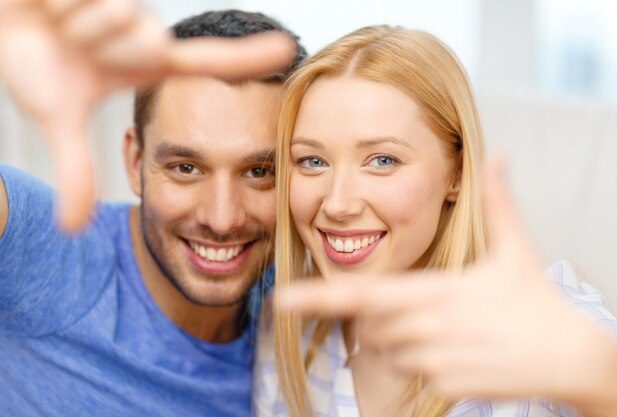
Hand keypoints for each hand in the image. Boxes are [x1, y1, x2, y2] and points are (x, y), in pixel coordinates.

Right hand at [0, 0, 294, 230]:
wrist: (2, 19)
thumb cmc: (36, 57)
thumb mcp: (58, 116)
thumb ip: (75, 169)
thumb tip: (73, 228)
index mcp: (149, 62)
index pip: (208, 61)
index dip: (248, 58)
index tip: (287, 52)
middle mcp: (147, 30)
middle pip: (147, 42)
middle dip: (101, 44)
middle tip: (76, 46)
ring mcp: (130, 1)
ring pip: (118, 15)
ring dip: (79, 25)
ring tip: (64, 27)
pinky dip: (61, 2)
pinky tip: (54, 4)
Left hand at [279, 159, 616, 410]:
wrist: (569, 355)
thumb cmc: (536, 300)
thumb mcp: (517, 248)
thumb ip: (498, 202)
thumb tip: (501, 156)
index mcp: (434, 290)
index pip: (363, 295)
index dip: (321, 297)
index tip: (284, 299)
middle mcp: (427, 326)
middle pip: (372, 324)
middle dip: (383, 315)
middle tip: (424, 306)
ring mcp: (435, 359)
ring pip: (391, 350)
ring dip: (405, 338)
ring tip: (449, 326)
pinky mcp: (447, 386)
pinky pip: (415, 374)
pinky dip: (426, 363)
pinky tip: (462, 350)